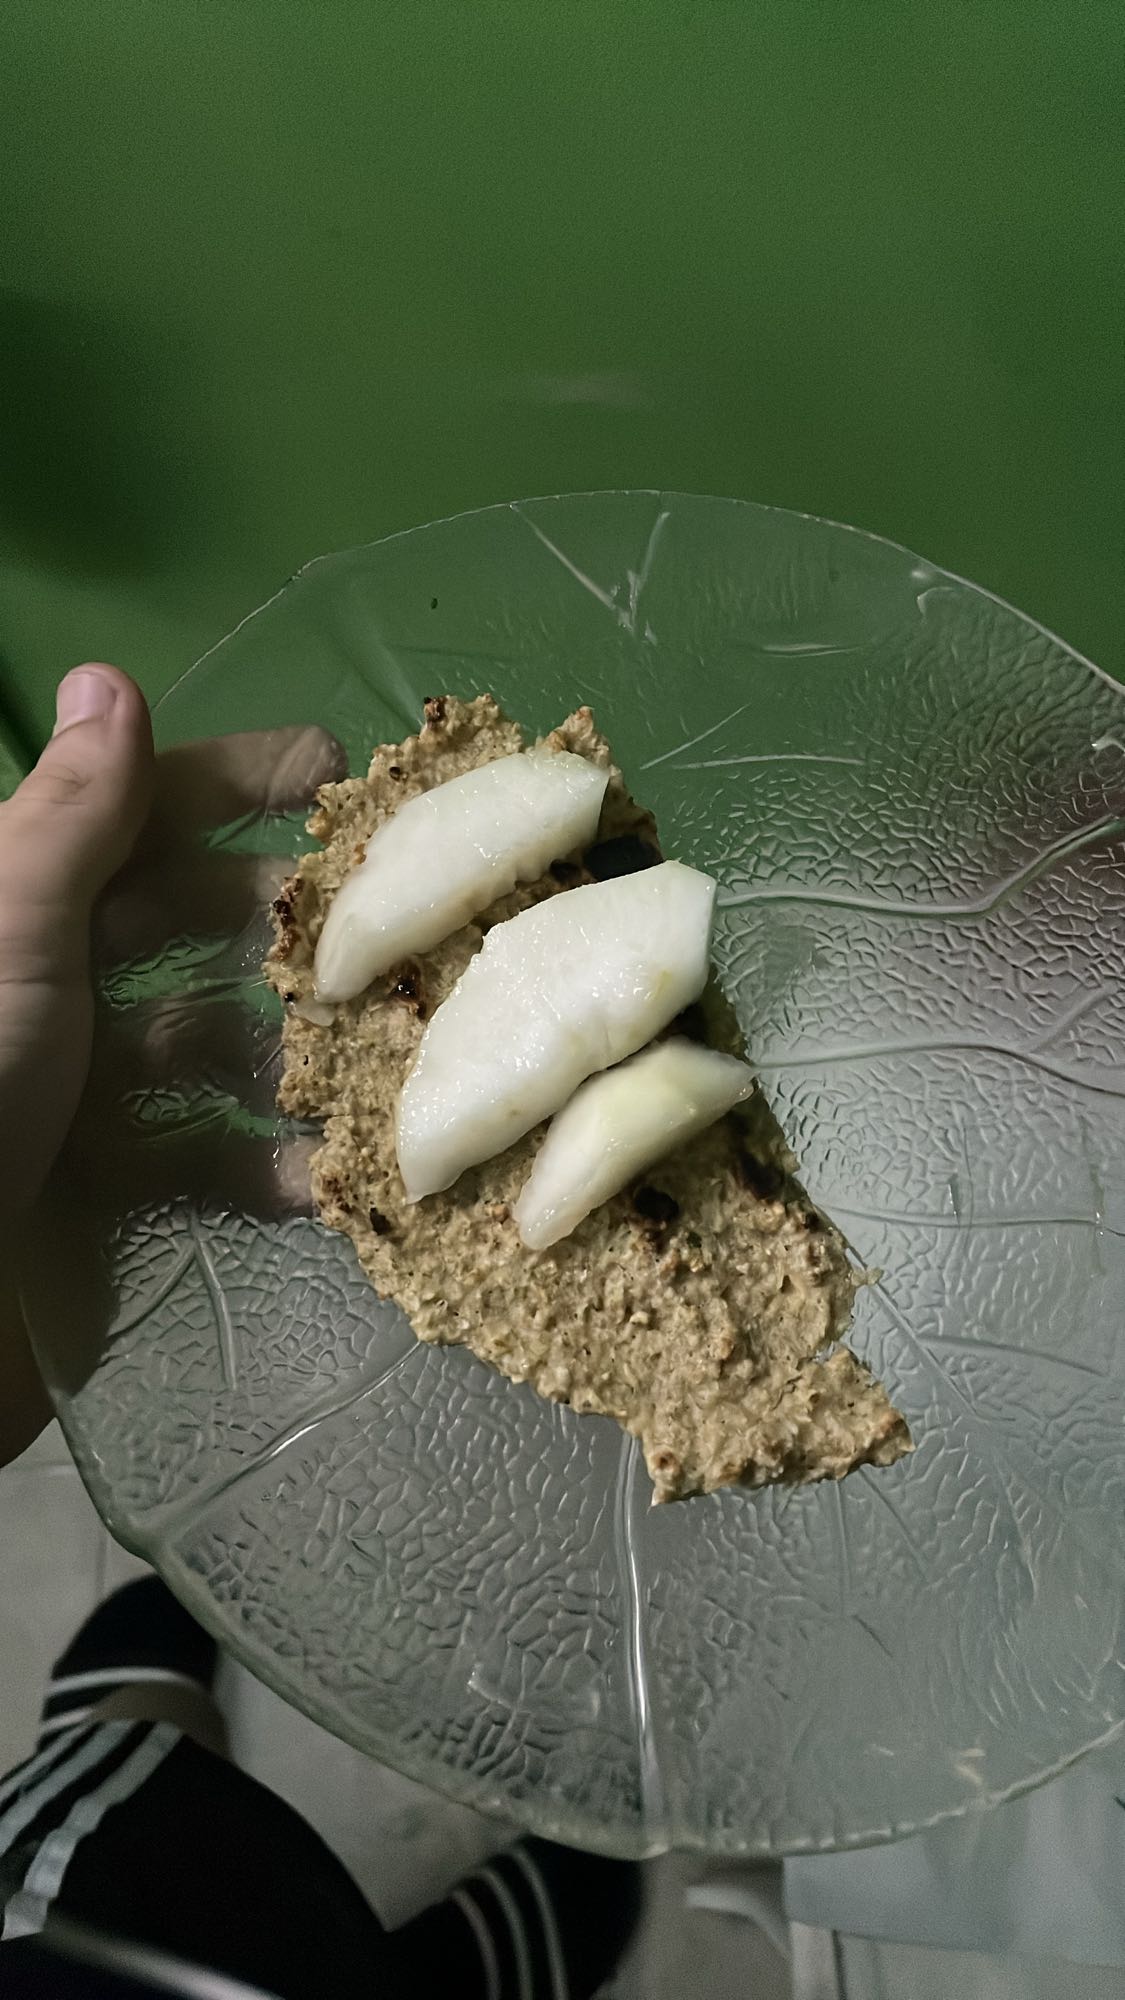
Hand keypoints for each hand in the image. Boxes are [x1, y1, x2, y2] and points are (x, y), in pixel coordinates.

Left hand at [0, 663, 340, 1464]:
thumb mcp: (5, 927)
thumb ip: (70, 818)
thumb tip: (109, 673)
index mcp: (21, 896)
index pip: (140, 806)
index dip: (238, 779)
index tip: (345, 774)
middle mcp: (47, 976)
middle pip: (193, 921)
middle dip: (293, 927)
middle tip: (404, 935)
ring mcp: (73, 1082)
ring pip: (212, 1039)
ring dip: (297, 1052)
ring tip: (388, 1062)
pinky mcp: (94, 1181)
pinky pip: (198, 1155)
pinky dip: (264, 1164)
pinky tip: (328, 1178)